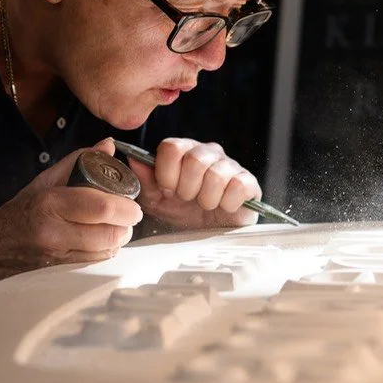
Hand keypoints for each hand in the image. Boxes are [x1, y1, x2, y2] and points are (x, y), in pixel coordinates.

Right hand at [0, 138, 142, 291]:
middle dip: (126, 224)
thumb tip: (108, 145)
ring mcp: (57, 258)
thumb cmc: (22, 211)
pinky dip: (105, 251)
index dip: (125, 207)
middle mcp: (54, 234)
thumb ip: (79, 160)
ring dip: (118, 239)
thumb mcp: (46, 180)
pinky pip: (96, 263)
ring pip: (107, 251)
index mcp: (50, 204)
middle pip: (110, 233)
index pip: (101, 207)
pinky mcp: (61, 274)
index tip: (133, 204)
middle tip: (128, 216)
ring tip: (114, 227)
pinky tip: (100, 241)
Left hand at [127, 138, 261, 229]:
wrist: (208, 235)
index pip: (172, 147)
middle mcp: (208, 153)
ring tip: (206, 205)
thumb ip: (145, 179)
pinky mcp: (249, 182)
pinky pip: (239, 185)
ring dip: (207, 199)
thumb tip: (133, 158)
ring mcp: (230, 166)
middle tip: (188, 200)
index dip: (167, 173)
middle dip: (187, 188)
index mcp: (184, 151)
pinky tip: (224, 207)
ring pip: (217, 174)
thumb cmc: (182, 213)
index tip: (168, 190)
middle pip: (195, 159)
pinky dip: (227, 203)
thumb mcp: (157, 200)